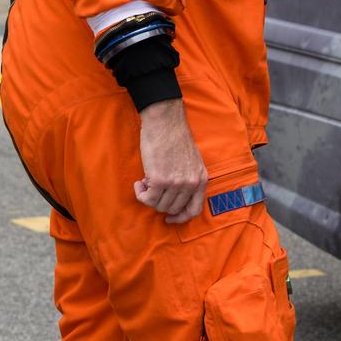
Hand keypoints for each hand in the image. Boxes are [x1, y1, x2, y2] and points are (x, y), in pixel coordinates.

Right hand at [134, 99, 207, 224]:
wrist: (165, 121)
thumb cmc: (175, 138)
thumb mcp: (192, 161)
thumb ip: (188, 179)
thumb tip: (175, 199)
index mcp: (201, 179)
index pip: (194, 210)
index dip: (181, 218)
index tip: (169, 218)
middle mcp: (191, 183)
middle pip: (172, 208)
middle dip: (160, 203)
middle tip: (152, 189)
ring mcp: (176, 183)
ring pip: (158, 205)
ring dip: (148, 196)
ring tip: (145, 181)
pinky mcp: (160, 179)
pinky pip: (147, 198)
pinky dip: (140, 193)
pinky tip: (139, 182)